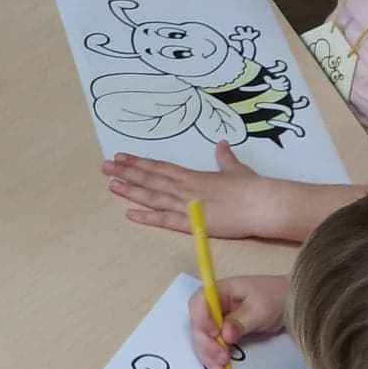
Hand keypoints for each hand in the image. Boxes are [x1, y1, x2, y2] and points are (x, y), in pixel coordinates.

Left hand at [102, 142, 291, 238]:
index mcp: (194, 176)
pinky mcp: (193, 224)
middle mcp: (185, 188)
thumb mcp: (237, 170)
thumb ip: (226, 159)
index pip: (160, 167)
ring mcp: (187, 205)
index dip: (139, 162)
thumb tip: (222, 145)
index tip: (121, 156)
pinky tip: (130, 213)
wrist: (262, 204)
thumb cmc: (252, 187)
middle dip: (127, 172)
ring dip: (131, 190)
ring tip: (111, 184)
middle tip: (105, 166)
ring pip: (153, 196)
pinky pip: (165, 220)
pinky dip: (147, 217)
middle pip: (151, 178)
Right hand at [188, 273, 289, 368]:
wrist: (292, 304)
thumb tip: (224, 335)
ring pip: (203, 339)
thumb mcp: (260, 308)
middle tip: (221, 358)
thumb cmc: (276, 298)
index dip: (201, 319)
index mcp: (219, 291)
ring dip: (208, 356)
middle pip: (198, 325)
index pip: (198, 303)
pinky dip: (214, 359)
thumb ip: (240, 321)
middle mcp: (214, 306)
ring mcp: (218, 320)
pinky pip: (213, 346)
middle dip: (206, 344)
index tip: (215, 334)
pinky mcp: (224, 333)